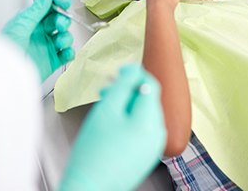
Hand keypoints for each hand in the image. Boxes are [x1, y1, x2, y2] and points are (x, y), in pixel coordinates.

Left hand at [2, 0, 73, 80]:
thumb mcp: (21, 25)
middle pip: (58, 21)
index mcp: (29, 22)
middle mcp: (38, 33)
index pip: (47, 8)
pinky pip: (66, 54)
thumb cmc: (6, 51)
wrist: (4, 77)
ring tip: (61, 41)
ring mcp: (45, 47)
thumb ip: (37, 9)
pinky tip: (66, 52)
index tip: (65, 2)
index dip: (57, 3)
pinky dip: (70, 52)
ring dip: (67, 36)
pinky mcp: (51, 62)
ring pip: (64, 36)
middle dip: (63, 20)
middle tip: (60, 25)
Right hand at [58, 65, 165, 190]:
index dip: (134, 73)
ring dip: (126, 104)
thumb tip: (135, 69)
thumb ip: (123, 85)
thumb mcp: (107, 109)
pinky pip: (141, 128)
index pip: (151, 84)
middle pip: (147, 99)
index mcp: (151, 121)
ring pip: (142, 113)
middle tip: (107, 88)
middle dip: (127, 91)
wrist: (89, 188)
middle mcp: (158, 134)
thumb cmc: (94, 153)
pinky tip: (110, 123)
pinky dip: (128, 120)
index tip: (119, 71)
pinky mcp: (145, 155)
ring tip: (105, 106)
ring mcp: (153, 146)